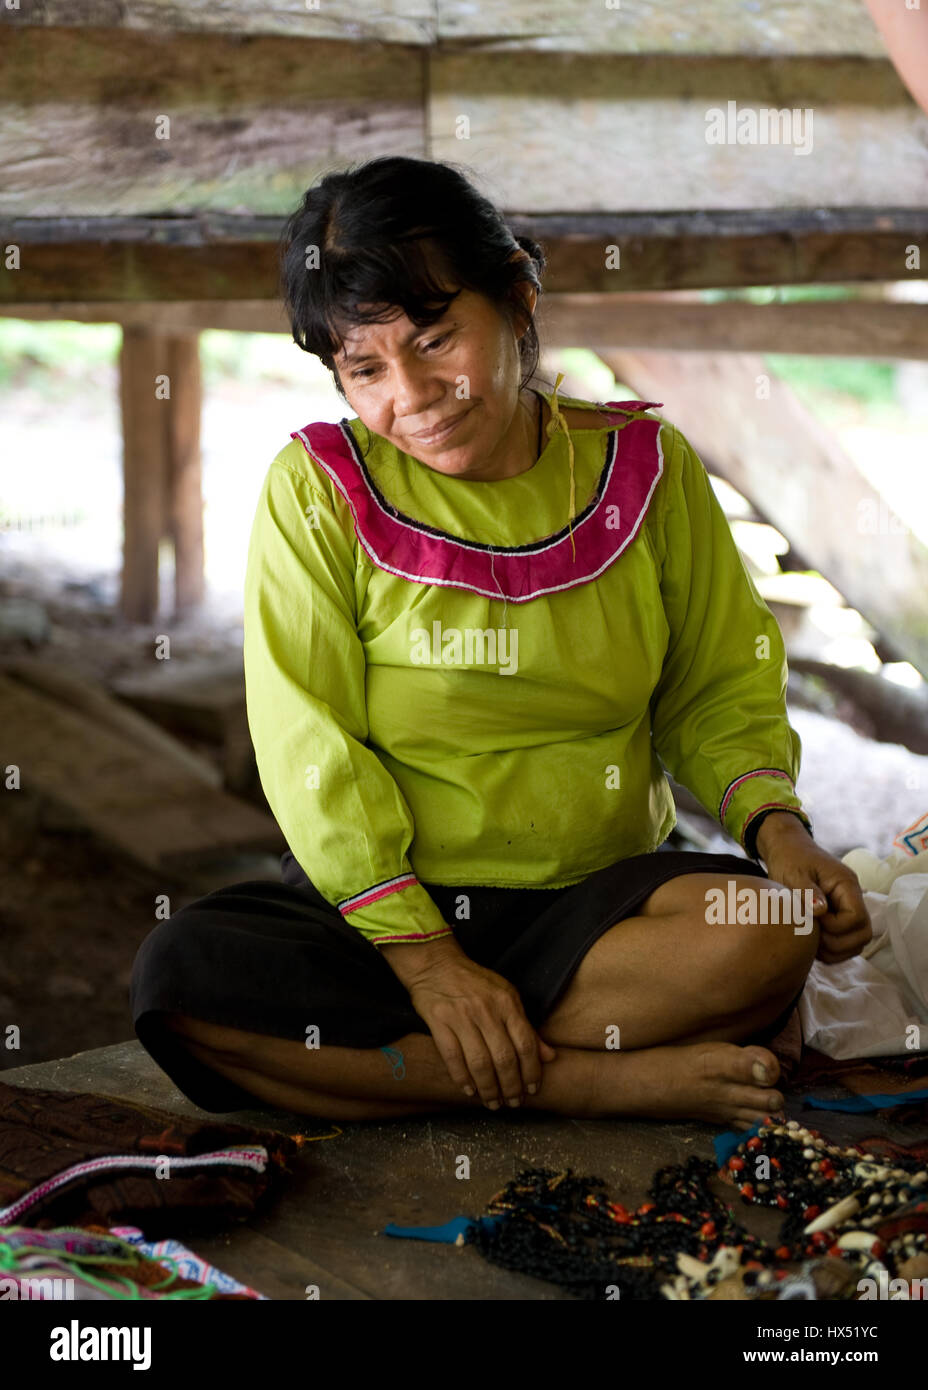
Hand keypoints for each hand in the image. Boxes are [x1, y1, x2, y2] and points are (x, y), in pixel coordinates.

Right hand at [386, 941, 556, 1107]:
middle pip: (504, 1058)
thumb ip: (526, 1027)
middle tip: (513, 1103)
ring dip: (488, 1089)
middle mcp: (486, 1010)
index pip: (525, 1044)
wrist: (436, 964)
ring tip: (493, 1102)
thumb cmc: (474, 982)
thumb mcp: (506, 996)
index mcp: (506, 1003)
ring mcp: (461, 1016)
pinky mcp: (439, 1021)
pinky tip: (470, 1091)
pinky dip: (462, 1078)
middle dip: (511, 1086)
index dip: (531, 1071)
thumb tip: (550, 1056)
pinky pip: (452, 1057)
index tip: (533, 1089)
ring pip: (479, 1062)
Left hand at [756, 814, 871, 964]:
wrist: (787, 849)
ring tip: (812, 943)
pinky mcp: (840, 916)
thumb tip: (822, 911)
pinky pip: (846, 942)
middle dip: (838, 944)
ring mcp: (848, 907)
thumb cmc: (789, 858)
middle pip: (863, 933)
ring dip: (836, 950)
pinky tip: (813, 944)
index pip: (857, 917)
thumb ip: (807, 892)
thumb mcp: (794, 873)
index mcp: (846, 884)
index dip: (836, 927)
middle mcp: (853, 897)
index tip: (814, 921)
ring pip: (857, 941)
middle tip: (813, 938)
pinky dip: (833, 950)